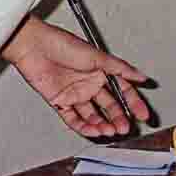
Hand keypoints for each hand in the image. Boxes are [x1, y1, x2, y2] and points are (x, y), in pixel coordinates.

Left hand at [2, 17, 151, 137]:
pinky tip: (91, 129)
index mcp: (101, 72)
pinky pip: (73, 118)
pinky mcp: (59, 102)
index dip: (133, 103)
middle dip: (117, 118)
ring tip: (108, 130)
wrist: (33, 47)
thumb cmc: (62, 44)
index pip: (122, 91)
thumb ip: (120, 68)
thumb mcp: (97, 56)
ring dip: (101, 124)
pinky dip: (82, 126)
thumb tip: (140, 76)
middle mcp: (89, 84)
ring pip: (92, 115)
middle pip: (108, 106)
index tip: (142, 114)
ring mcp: (75, 94)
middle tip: (124, 127)